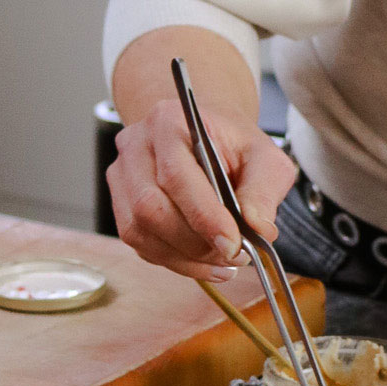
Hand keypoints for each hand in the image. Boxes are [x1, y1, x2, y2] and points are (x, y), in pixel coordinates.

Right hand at [107, 99, 296, 279]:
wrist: (208, 135)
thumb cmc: (234, 144)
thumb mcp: (265, 157)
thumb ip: (264, 190)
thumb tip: (259, 230)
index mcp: (169, 122)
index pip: (176, 175)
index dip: (204, 216)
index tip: (232, 245)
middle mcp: (136, 146)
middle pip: (150, 207)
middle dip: (194, 242)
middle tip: (234, 255)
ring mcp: (122, 176)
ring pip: (139, 231)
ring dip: (184, 257)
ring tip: (223, 261)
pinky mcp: (121, 204)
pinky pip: (140, 244)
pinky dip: (175, 260)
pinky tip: (205, 263)